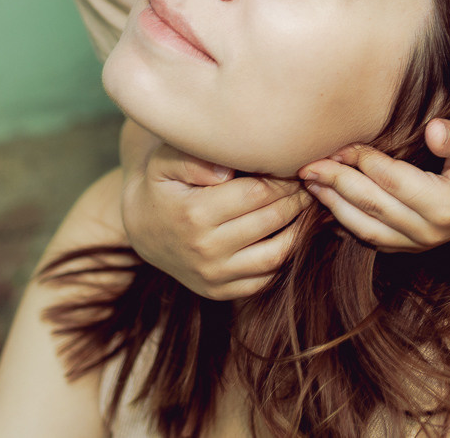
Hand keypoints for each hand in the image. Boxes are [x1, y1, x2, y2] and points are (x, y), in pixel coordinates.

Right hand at [120, 121, 311, 299]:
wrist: (142, 229)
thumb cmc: (162, 186)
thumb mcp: (165, 162)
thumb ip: (193, 158)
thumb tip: (226, 169)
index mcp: (194, 213)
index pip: (257, 193)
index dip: (282, 178)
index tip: (294, 165)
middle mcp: (205, 249)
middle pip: (271, 219)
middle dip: (296, 198)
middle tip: (308, 182)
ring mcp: (213, 276)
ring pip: (276, 253)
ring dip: (299, 228)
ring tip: (306, 206)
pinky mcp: (220, 292)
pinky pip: (266, 278)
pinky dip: (285, 256)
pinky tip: (290, 232)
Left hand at [298, 119, 449, 250]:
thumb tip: (434, 130)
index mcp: (448, 206)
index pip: (393, 181)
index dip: (363, 162)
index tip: (340, 144)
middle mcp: (432, 233)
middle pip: (373, 206)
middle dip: (337, 184)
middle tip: (307, 166)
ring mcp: (420, 243)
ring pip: (366, 228)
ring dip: (334, 205)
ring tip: (309, 183)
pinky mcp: (410, 246)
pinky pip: (371, 238)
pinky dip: (345, 221)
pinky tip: (326, 202)